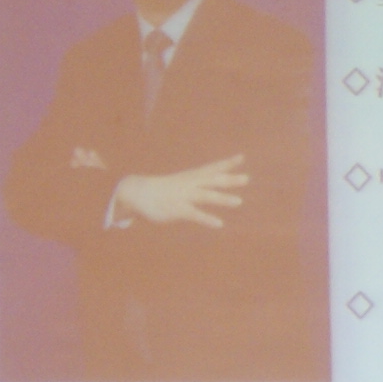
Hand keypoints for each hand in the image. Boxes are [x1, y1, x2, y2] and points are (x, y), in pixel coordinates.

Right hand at [114, 154, 249, 227]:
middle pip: (212, 180)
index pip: (211, 168)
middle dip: (229, 179)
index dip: (226, 163)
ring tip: (239, 202)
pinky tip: (219, 224)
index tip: (241, 157)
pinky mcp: (177, 210)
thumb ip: (193, 184)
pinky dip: (207, 219)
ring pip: (206, 196)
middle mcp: (189, 184)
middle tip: (247, 178)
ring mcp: (183, 196)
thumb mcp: (179, 183)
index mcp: (190, 177)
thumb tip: (206, 183)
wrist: (135, 192)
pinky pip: (195, 214)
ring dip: (222, 199)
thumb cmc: (159, 189)